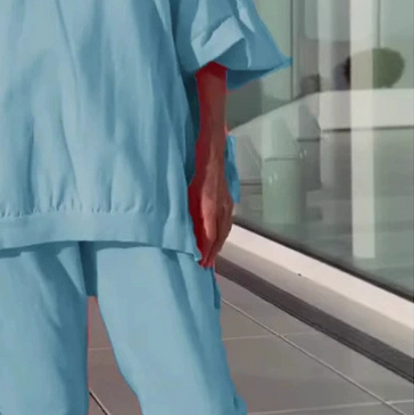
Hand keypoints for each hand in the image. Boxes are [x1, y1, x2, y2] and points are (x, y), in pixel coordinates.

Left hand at [188, 147, 233, 268]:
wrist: (211, 147)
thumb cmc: (195, 166)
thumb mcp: (187, 190)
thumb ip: (188, 210)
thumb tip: (186, 230)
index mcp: (209, 204)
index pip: (210, 234)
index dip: (206, 250)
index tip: (200, 262)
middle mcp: (221, 205)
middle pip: (219, 235)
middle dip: (213, 252)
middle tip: (206, 267)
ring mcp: (226, 201)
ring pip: (225, 229)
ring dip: (219, 245)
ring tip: (212, 257)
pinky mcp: (227, 198)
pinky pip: (227, 220)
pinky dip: (223, 232)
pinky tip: (219, 237)